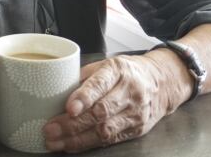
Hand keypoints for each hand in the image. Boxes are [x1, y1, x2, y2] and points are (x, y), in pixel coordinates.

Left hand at [42, 52, 190, 152]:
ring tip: (55, 141)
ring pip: (104, 130)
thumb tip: (55, 90)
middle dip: (72, 124)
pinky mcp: (137, 129)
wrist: (160, 83)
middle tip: (50, 129)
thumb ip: (82, 77)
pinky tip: (71, 145)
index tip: (69, 108)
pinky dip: (88, 144)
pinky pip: (110, 140)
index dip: (84, 97)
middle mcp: (128, 92)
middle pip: (100, 112)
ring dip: (77, 139)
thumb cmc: (126, 72)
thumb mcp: (105, 65)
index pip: (100, 85)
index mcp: (117, 71)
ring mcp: (135, 113)